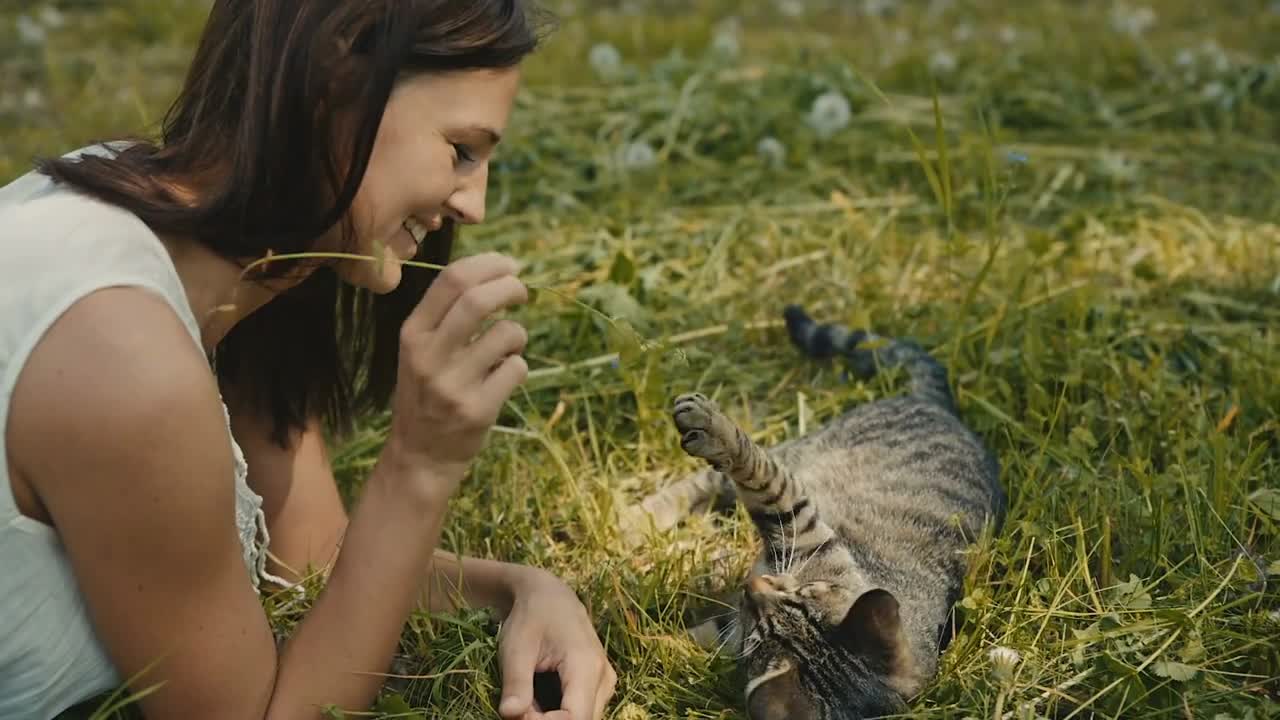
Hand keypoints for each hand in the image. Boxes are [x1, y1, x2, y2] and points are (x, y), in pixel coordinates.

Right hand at [388, 252, 529, 484]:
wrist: (420, 455)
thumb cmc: (428, 391)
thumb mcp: (421, 349)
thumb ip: (447, 314)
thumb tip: (497, 271)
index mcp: (413, 333)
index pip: (452, 279)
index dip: (489, 264)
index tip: (510, 266)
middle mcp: (429, 356)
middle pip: (479, 299)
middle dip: (511, 287)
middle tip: (522, 292)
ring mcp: (453, 384)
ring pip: (506, 333)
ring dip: (517, 333)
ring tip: (508, 348)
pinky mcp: (478, 409)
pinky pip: (517, 368)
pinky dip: (519, 366)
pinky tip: (504, 378)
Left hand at [497, 569, 616, 719]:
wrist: (548, 595)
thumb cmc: (531, 617)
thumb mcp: (516, 648)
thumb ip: (516, 684)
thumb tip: (509, 715)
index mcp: (586, 665)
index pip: (575, 719)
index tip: (518, 711)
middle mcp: (604, 678)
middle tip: (518, 705)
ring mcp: (605, 682)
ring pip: (582, 718)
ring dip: (550, 718)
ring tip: (526, 696)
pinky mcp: (599, 685)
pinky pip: (581, 710)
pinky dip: (556, 712)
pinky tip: (536, 695)